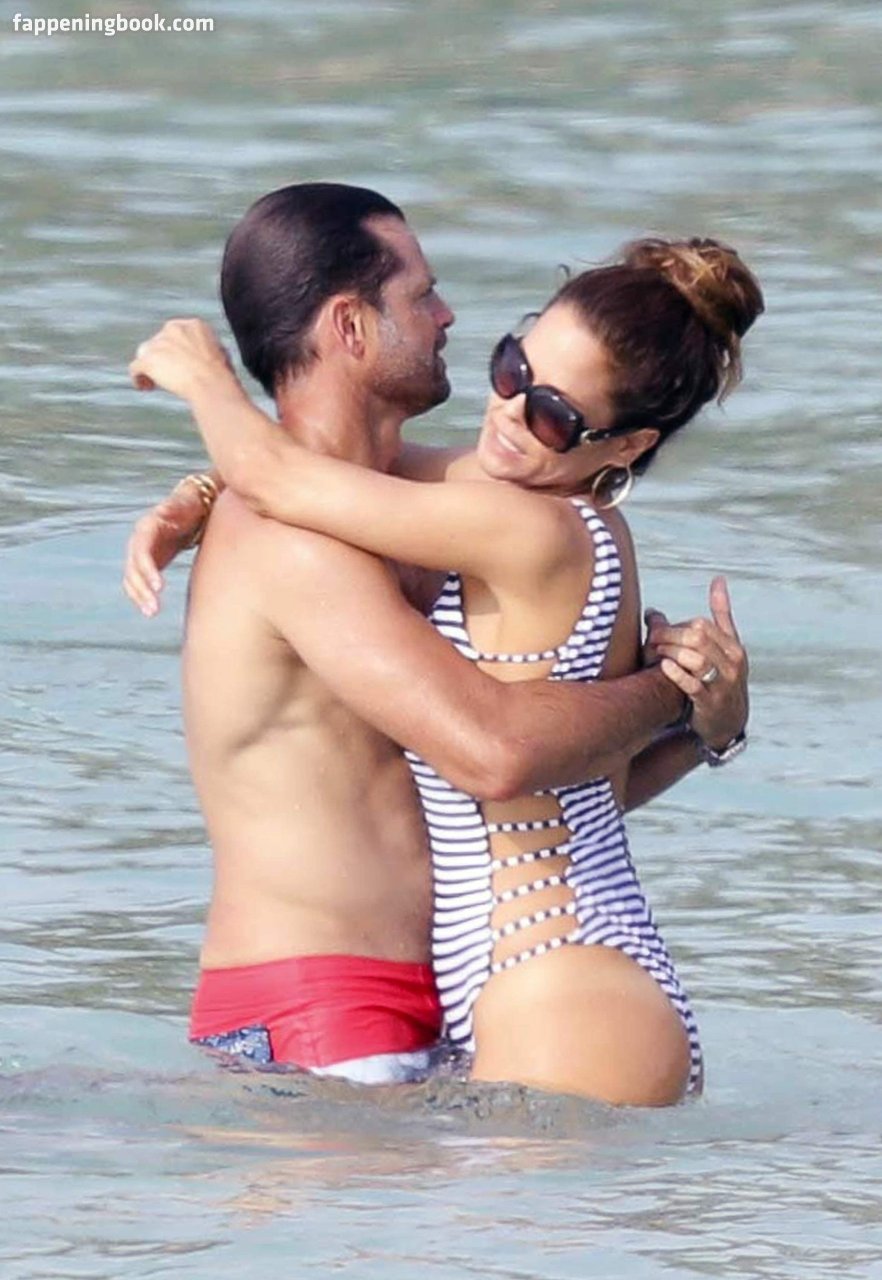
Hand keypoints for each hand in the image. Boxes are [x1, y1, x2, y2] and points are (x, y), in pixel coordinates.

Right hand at [122, 482, 205, 616]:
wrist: (191, 505)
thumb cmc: (190, 505)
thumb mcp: (185, 505)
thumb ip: (173, 509)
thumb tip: (162, 511)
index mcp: (147, 527)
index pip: (141, 551)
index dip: (147, 570)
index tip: (159, 587)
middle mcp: (139, 541)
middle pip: (133, 568)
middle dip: (142, 589)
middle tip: (154, 608)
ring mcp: (140, 552)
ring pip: (132, 578)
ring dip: (139, 596)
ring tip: (152, 613)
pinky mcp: (147, 562)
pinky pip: (138, 581)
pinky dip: (141, 596)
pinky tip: (150, 610)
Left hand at [129, 318, 236, 402]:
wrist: (211, 384)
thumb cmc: (221, 376)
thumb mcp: (220, 355)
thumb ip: (206, 351)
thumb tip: (206, 358)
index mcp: (193, 325)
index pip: (176, 334)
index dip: (176, 350)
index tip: (181, 364)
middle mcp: (173, 329)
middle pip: (159, 342)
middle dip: (162, 358)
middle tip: (170, 375)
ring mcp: (159, 343)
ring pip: (145, 354)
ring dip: (150, 367)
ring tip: (156, 383)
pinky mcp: (148, 360)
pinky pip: (135, 368)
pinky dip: (139, 378)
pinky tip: (145, 388)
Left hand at [644, 575, 747, 749]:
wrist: (729, 721)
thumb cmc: (724, 676)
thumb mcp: (728, 646)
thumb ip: (721, 614)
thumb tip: (718, 579)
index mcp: (734, 646)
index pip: (703, 625)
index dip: (677, 625)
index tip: (658, 630)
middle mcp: (732, 663)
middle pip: (697, 639)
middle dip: (669, 636)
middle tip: (650, 640)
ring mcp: (723, 684)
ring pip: (695, 659)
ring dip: (670, 653)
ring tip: (653, 653)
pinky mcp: (711, 703)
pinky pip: (694, 685)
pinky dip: (678, 674)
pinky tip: (664, 666)